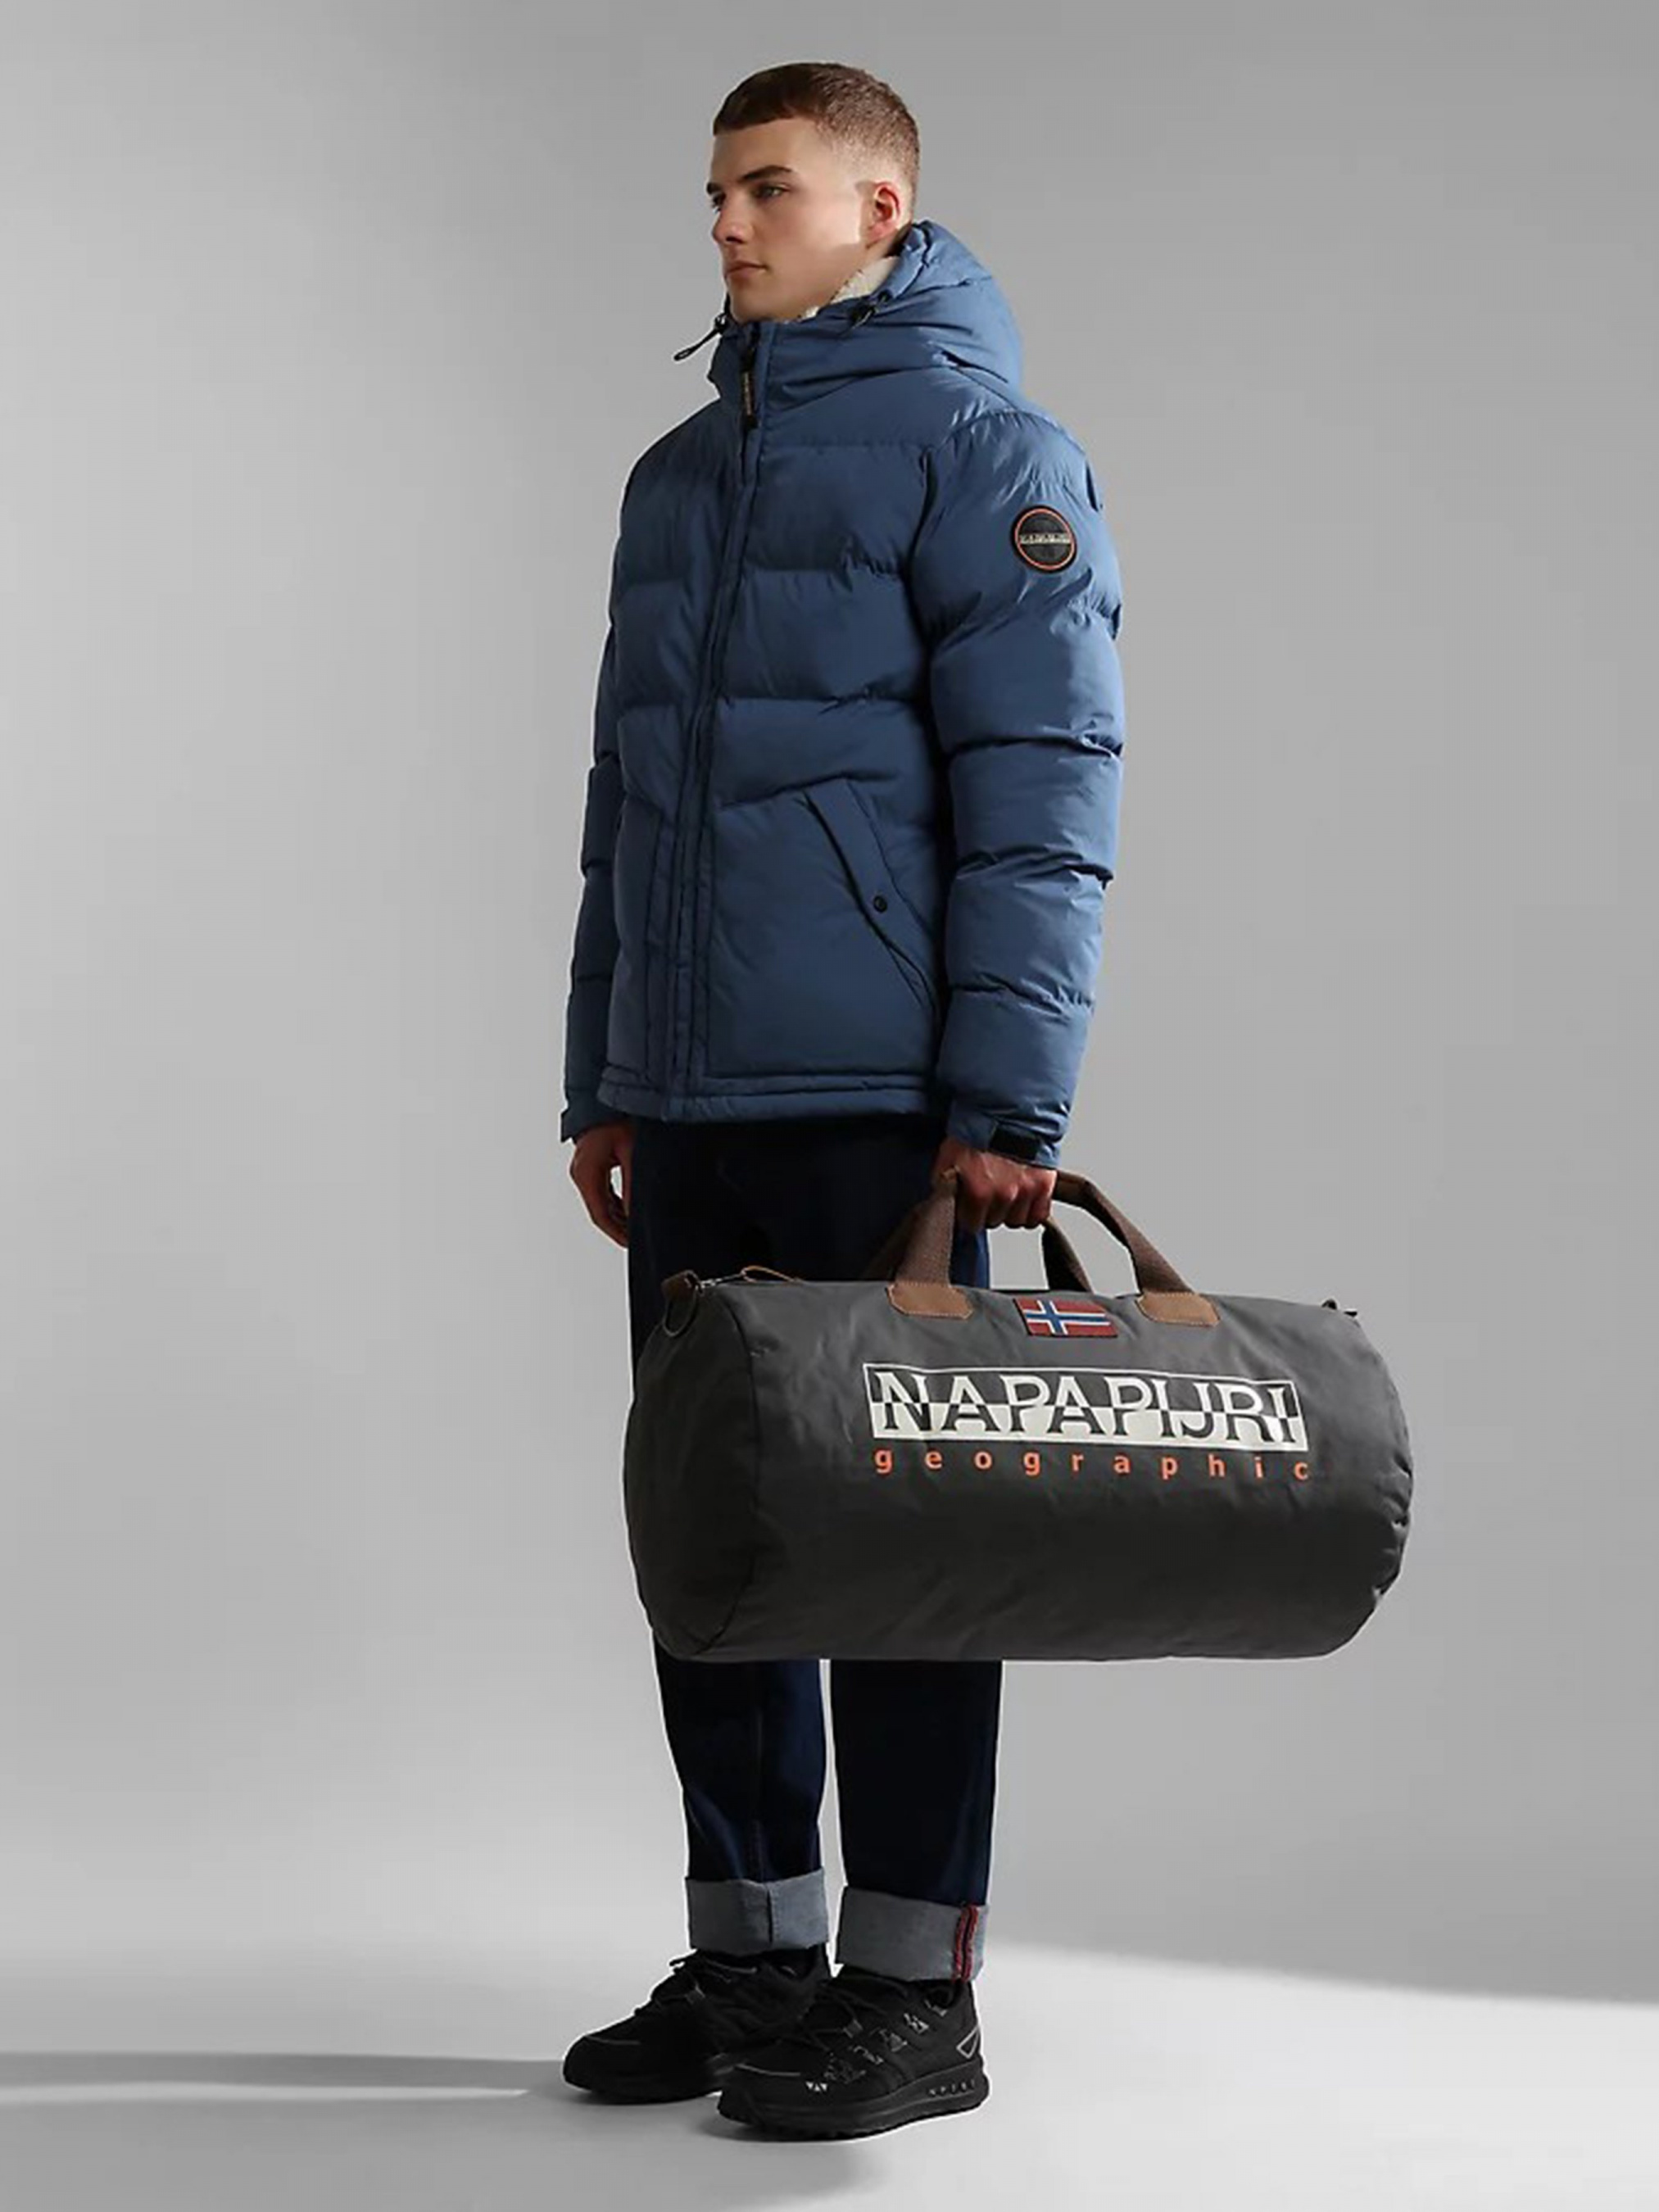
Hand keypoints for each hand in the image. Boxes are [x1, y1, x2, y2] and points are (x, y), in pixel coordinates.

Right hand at [570, 1118, 633, 1245]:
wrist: (606, 1097)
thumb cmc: (616, 1118)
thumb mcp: (631, 1153)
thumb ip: (634, 1186)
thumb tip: (639, 1213)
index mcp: (586, 1173)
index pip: (600, 1215)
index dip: (617, 1233)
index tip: (632, 1244)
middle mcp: (582, 1173)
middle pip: (600, 1212)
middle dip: (620, 1228)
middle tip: (639, 1240)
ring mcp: (585, 1169)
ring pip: (602, 1204)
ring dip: (619, 1217)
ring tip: (638, 1228)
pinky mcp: (593, 1165)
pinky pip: (604, 1192)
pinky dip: (617, 1204)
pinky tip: (631, 1210)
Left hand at [932, 1135, 1055, 1231]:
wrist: (1006, 1110)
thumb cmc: (977, 1131)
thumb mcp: (947, 1159)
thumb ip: (945, 1186)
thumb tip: (942, 1203)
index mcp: (978, 1192)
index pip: (970, 1225)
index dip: (967, 1213)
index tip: (968, 1205)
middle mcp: (1004, 1195)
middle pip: (993, 1222)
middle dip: (988, 1210)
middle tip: (987, 1191)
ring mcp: (1026, 1191)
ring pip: (1016, 1221)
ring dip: (1009, 1210)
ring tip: (1005, 1191)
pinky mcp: (1044, 1186)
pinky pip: (1038, 1215)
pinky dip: (1031, 1210)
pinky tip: (1022, 1198)